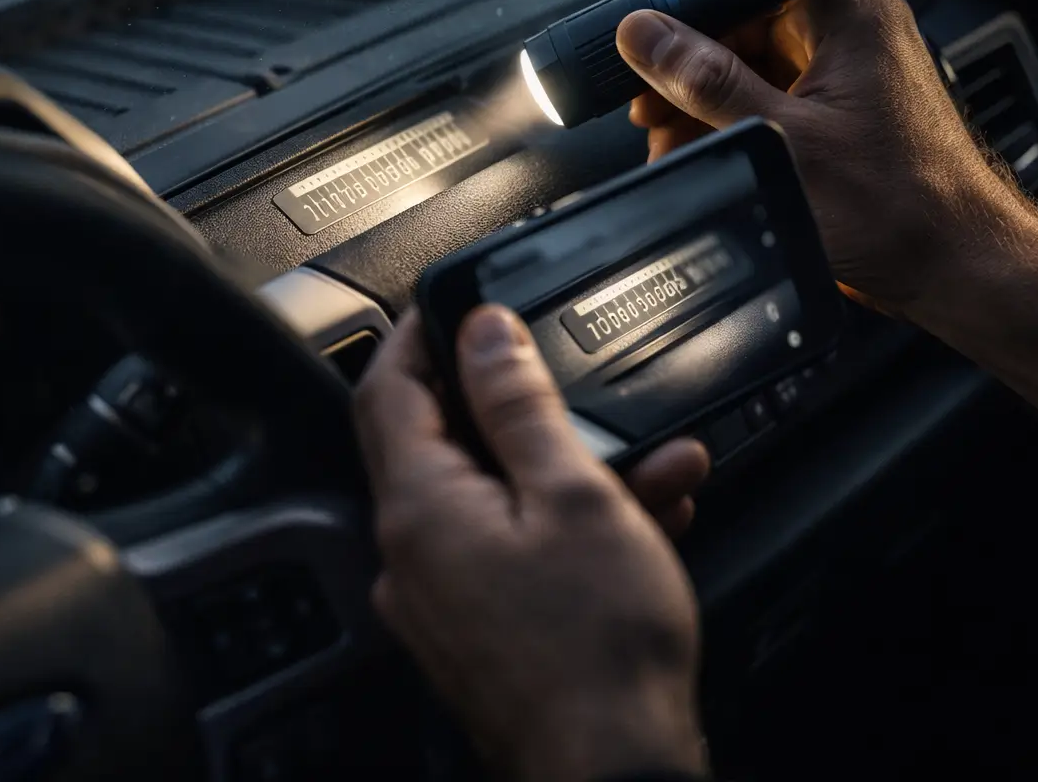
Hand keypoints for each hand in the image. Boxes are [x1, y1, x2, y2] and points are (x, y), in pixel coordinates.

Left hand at [353, 307, 707, 781]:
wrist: (612, 769)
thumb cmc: (597, 650)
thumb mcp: (572, 494)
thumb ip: (519, 404)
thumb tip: (483, 332)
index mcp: (419, 507)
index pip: (387, 388)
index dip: (417, 333)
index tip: (452, 302)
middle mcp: (412, 553)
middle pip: (438, 441)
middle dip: (512, 403)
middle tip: (557, 376)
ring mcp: (441, 598)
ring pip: (493, 499)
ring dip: (563, 468)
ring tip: (649, 462)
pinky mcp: (476, 631)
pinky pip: (510, 551)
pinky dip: (562, 525)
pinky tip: (638, 521)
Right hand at [617, 0, 1026, 317]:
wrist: (955, 265)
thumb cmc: (899, 206)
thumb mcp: (781, 141)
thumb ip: (707, 82)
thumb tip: (645, 35)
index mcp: (850, 11)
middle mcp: (849, 27)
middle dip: (684, 37)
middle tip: (638, 71)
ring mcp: (843, 67)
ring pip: (749, 49)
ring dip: (696, 83)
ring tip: (656, 122)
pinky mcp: (835, 107)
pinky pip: (764, 90)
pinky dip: (722, 112)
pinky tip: (689, 145)